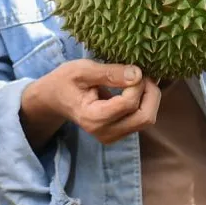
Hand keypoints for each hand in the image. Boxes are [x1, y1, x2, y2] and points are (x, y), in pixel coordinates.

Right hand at [20, 59, 161, 146]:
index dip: (137, 84)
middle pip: (144, 117)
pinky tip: (136, 89)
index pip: (128, 104)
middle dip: (151, 93)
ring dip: (150, 98)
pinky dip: (145, 103)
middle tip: (145, 74)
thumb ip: (109, 73)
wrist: (54, 98)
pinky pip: (142, 120)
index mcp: (93, 117)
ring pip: (147, 119)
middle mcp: (105, 132)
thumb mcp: (82, 70)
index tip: (133, 68)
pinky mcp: (119, 133)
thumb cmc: (65, 81)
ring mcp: (113, 136)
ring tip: (140, 79)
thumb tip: (138, 74)